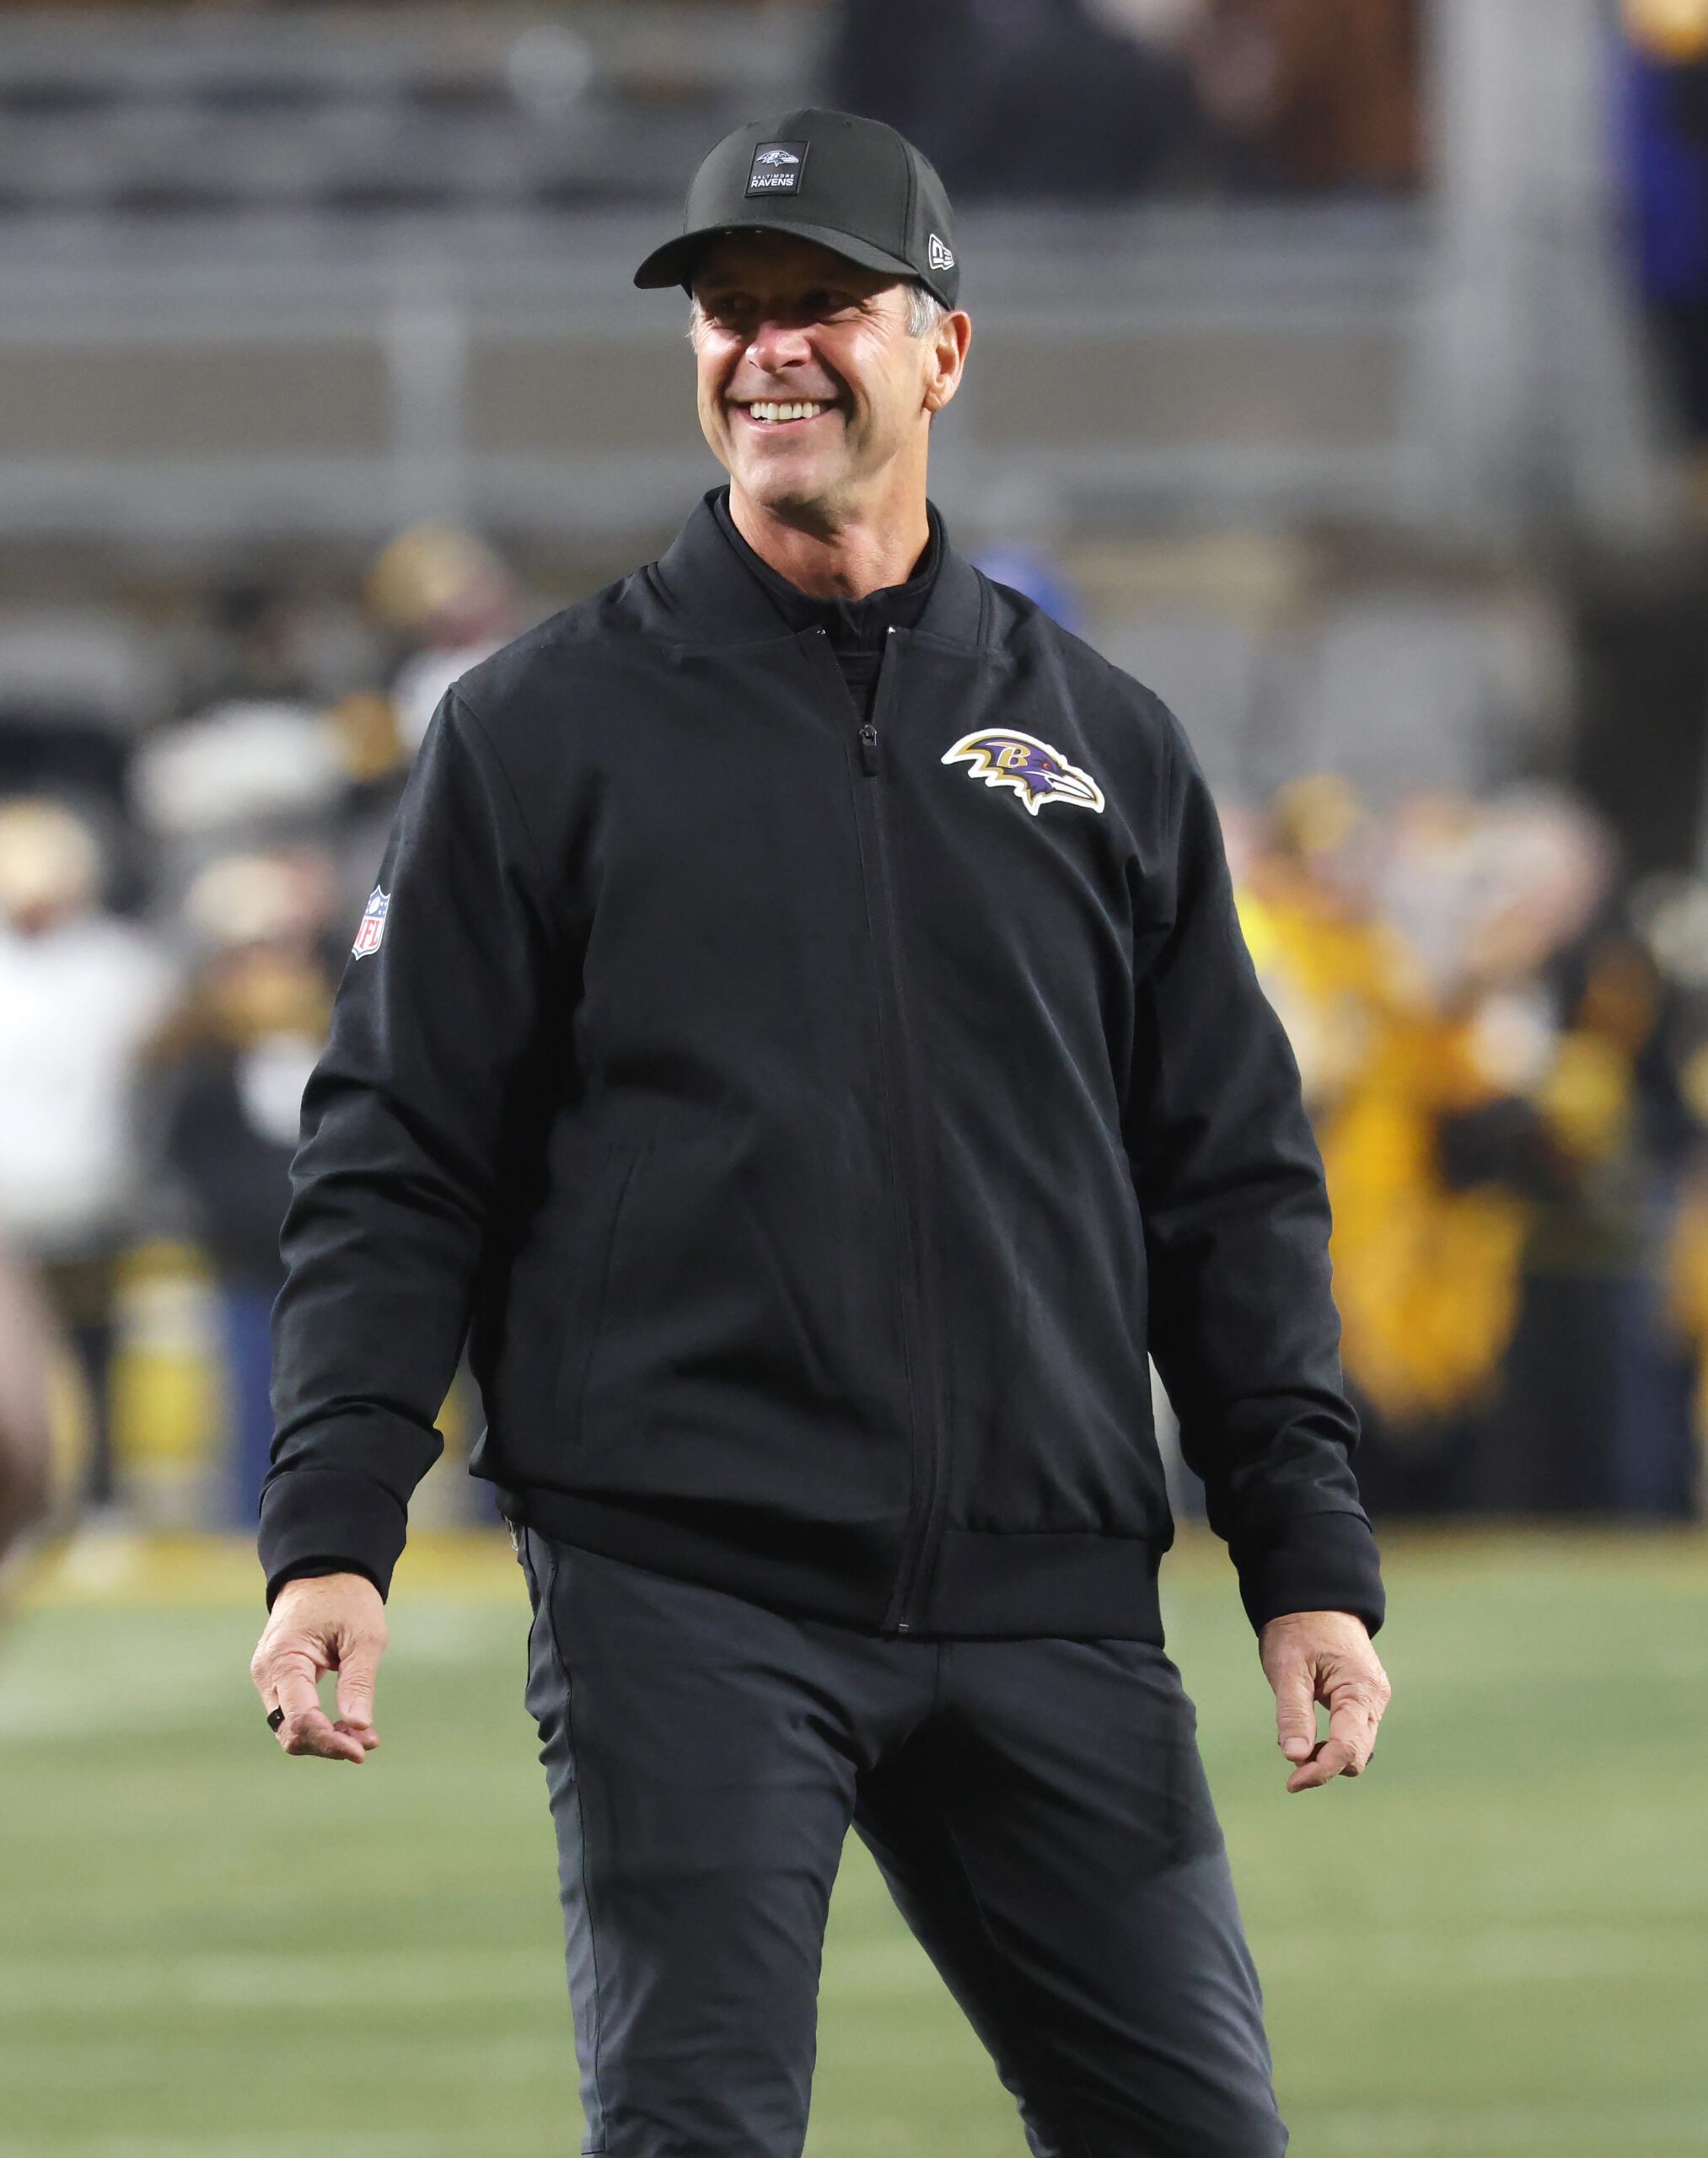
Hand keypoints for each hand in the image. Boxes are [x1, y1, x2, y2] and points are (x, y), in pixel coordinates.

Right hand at [250, 1572, 387, 1763]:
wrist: (323, 1571)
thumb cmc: (346, 1598)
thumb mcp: (364, 1636)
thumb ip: (358, 1682)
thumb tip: (359, 1728)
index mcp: (284, 1658)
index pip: (300, 1718)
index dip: (329, 1740)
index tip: (363, 1749)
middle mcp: (267, 1673)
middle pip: (289, 1731)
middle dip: (328, 1744)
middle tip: (369, 1743)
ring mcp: (267, 1678)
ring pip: (289, 1728)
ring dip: (325, 1738)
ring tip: (365, 1737)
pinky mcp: (277, 1680)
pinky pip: (293, 1713)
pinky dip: (318, 1725)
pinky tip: (349, 1726)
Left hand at [1259, 1608, 1389, 1793]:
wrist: (1314, 1601)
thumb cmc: (1299, 1629)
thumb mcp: (1288, 1668)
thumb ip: (1293, 1713)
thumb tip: (1295, 1758)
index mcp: (1362, 1690)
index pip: (1348, 1747)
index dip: (1321, 1771)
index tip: (1291, 1782)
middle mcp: (1374, 1700)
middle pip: (1356, 1754)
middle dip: (1325, 1768)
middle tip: (1290, 1772)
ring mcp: (1371, 1701)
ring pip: (1355, 1748)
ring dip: (1328, 1757)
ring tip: (1296, 1748)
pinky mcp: (1362, 1702)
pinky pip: (1351, 1734)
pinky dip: (1330, 1744)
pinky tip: (1307, 1739)